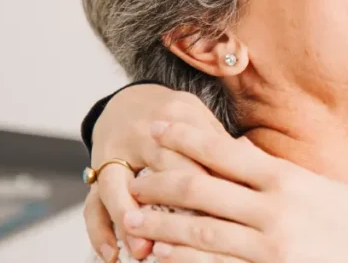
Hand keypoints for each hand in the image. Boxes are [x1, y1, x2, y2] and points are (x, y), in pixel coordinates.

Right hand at [83, 85, 225, 261]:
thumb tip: (256, 163)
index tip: (227, 211)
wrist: (130, 100)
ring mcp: (113, 154)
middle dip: (171, 206)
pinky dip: (99, 231)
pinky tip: (112, 254)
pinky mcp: (97, 173)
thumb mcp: (199, 117)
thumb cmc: (175, 118)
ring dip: (127, 222)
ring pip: (114, 189)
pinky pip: (92, 204)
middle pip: (155, 171)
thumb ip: (220, 142)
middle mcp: (140, 134)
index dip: (211, 182)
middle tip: (188, 236)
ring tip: (143, 251)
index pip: (196, 153)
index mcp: (174, 116)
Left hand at [121, 122, 347, 261]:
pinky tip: (163, 255)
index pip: (225, 151)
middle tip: (135, 177)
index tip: (159, 126)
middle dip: (162, 182)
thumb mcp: (322, 187)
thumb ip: (280, 176)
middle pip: (202, 190)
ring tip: (134, 218)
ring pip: (199, 233)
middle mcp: (275, 210)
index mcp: (288, 180)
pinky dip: (185, 261)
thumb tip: (242, 155)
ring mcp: (270, 247)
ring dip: (162, 224)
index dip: (187, 137)